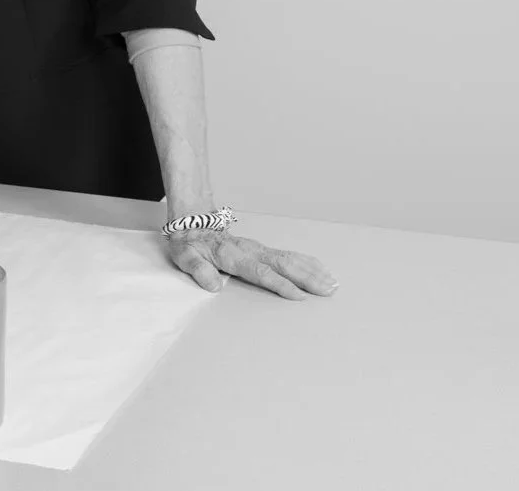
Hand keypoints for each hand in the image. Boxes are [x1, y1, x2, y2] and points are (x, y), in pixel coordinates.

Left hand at [164, 228, 339, 299]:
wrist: (192, 223)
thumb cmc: (189, 243)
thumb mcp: (185, 256)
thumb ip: (198, 269)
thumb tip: (213, 284)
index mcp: (232, 255)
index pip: (260, 272)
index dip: (279, 284)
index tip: (299, 296)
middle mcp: (250, 251)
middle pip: (283, 265)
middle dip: (307, 278)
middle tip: (328, 290)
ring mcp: (258, 249)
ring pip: (290, 259)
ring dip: (312, 271)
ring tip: (333, 283)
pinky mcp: (263, 250)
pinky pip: (289, 255)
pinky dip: (307, 262)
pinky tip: (322, 270)